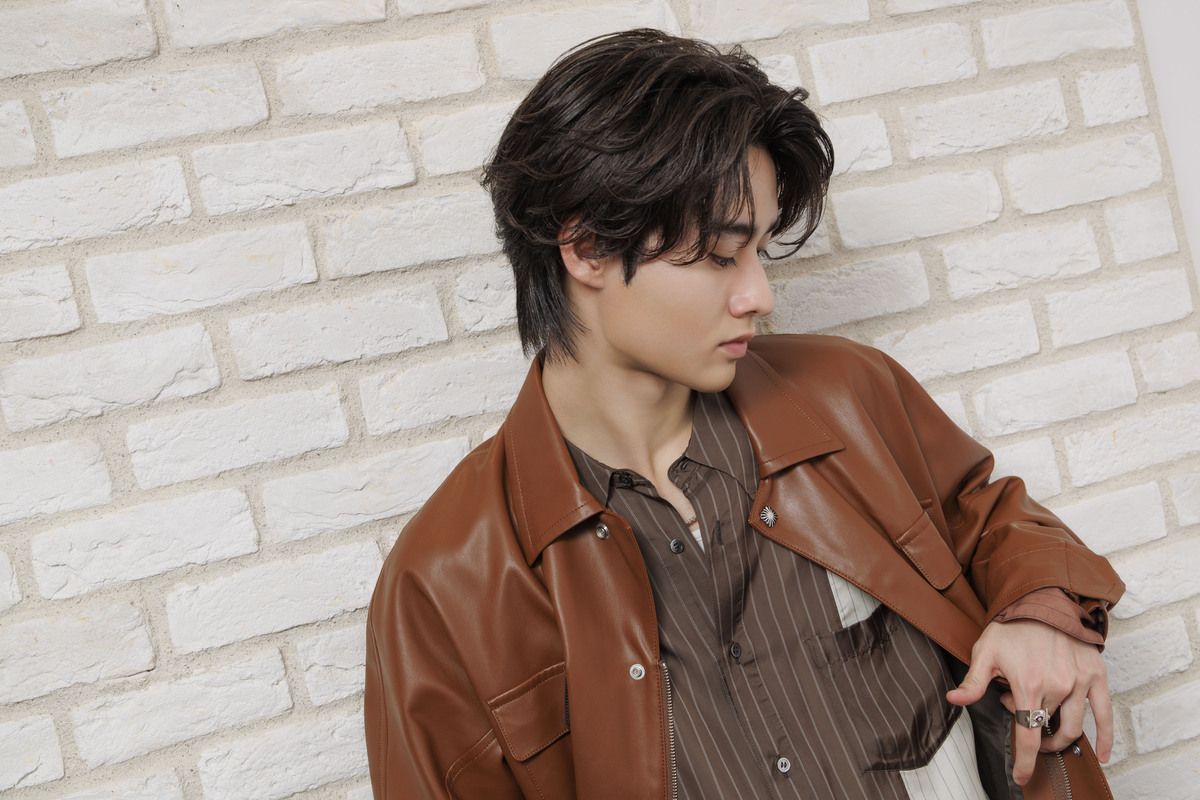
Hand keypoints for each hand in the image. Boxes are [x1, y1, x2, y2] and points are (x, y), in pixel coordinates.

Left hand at [944, 618, 1112, 785]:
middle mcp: (1058, 687)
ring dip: (1057, 733)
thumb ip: (973, 681)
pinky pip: (1105, 714)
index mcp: (1029, 685)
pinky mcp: (1096, 676)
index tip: (1021, 777)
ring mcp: (1079, 683)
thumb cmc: (1012, 626)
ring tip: (1043, 720)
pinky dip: (1104, 737)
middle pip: (1044, 726)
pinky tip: (1102, 755)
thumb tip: (954, 700)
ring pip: (1071, 725)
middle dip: (1029, 723)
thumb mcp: (985, 651)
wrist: (1043, 601)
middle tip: (1016, 704)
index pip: (1028, 736)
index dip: (1024, 761)